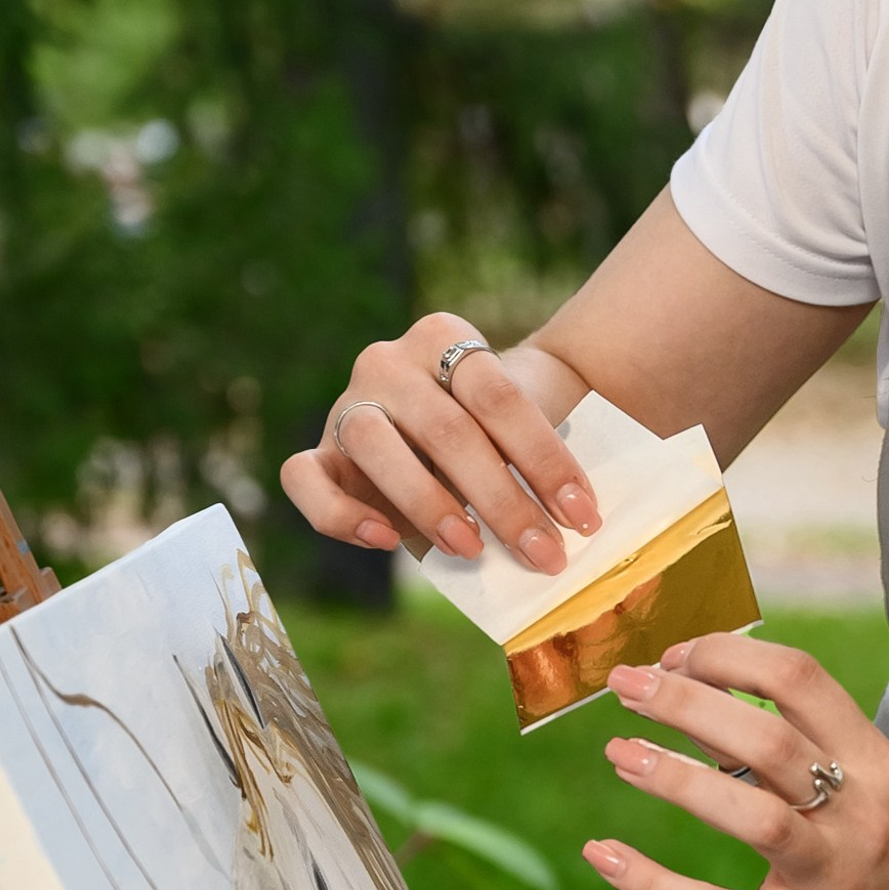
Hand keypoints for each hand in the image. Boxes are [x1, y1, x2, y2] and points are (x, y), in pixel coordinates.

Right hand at [277, 312, 601, 572]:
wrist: (461, 417)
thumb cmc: (503, 422)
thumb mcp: (523, 424)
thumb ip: (533, 460)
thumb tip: (563, 527)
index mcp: (445, 337)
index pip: (499, 398)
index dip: (545, 461)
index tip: (583, 516)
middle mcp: (388, 361)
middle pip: (446, 429)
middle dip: (501, 501)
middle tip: (543, 553)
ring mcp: (347, 403)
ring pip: (374, 444)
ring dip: (427, 504)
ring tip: (472, 548)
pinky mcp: (319, 451)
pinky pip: (305, 477)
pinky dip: (341, 513)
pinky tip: (386, 539)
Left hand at [585, 634, 888, 889]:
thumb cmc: (886, 863)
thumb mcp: (861, 793)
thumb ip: (788, 748)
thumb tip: (695, 699)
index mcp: (874, 763)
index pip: (799, 678)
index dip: (727, 656)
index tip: (676, 658)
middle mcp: (859, 813)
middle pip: (768, 736)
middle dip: (686, 700)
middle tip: (628, 688)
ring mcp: (831, 877)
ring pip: (751, 813)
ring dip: (674, 776)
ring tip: (620, 752)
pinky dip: (654, 882)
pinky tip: (604, 854)